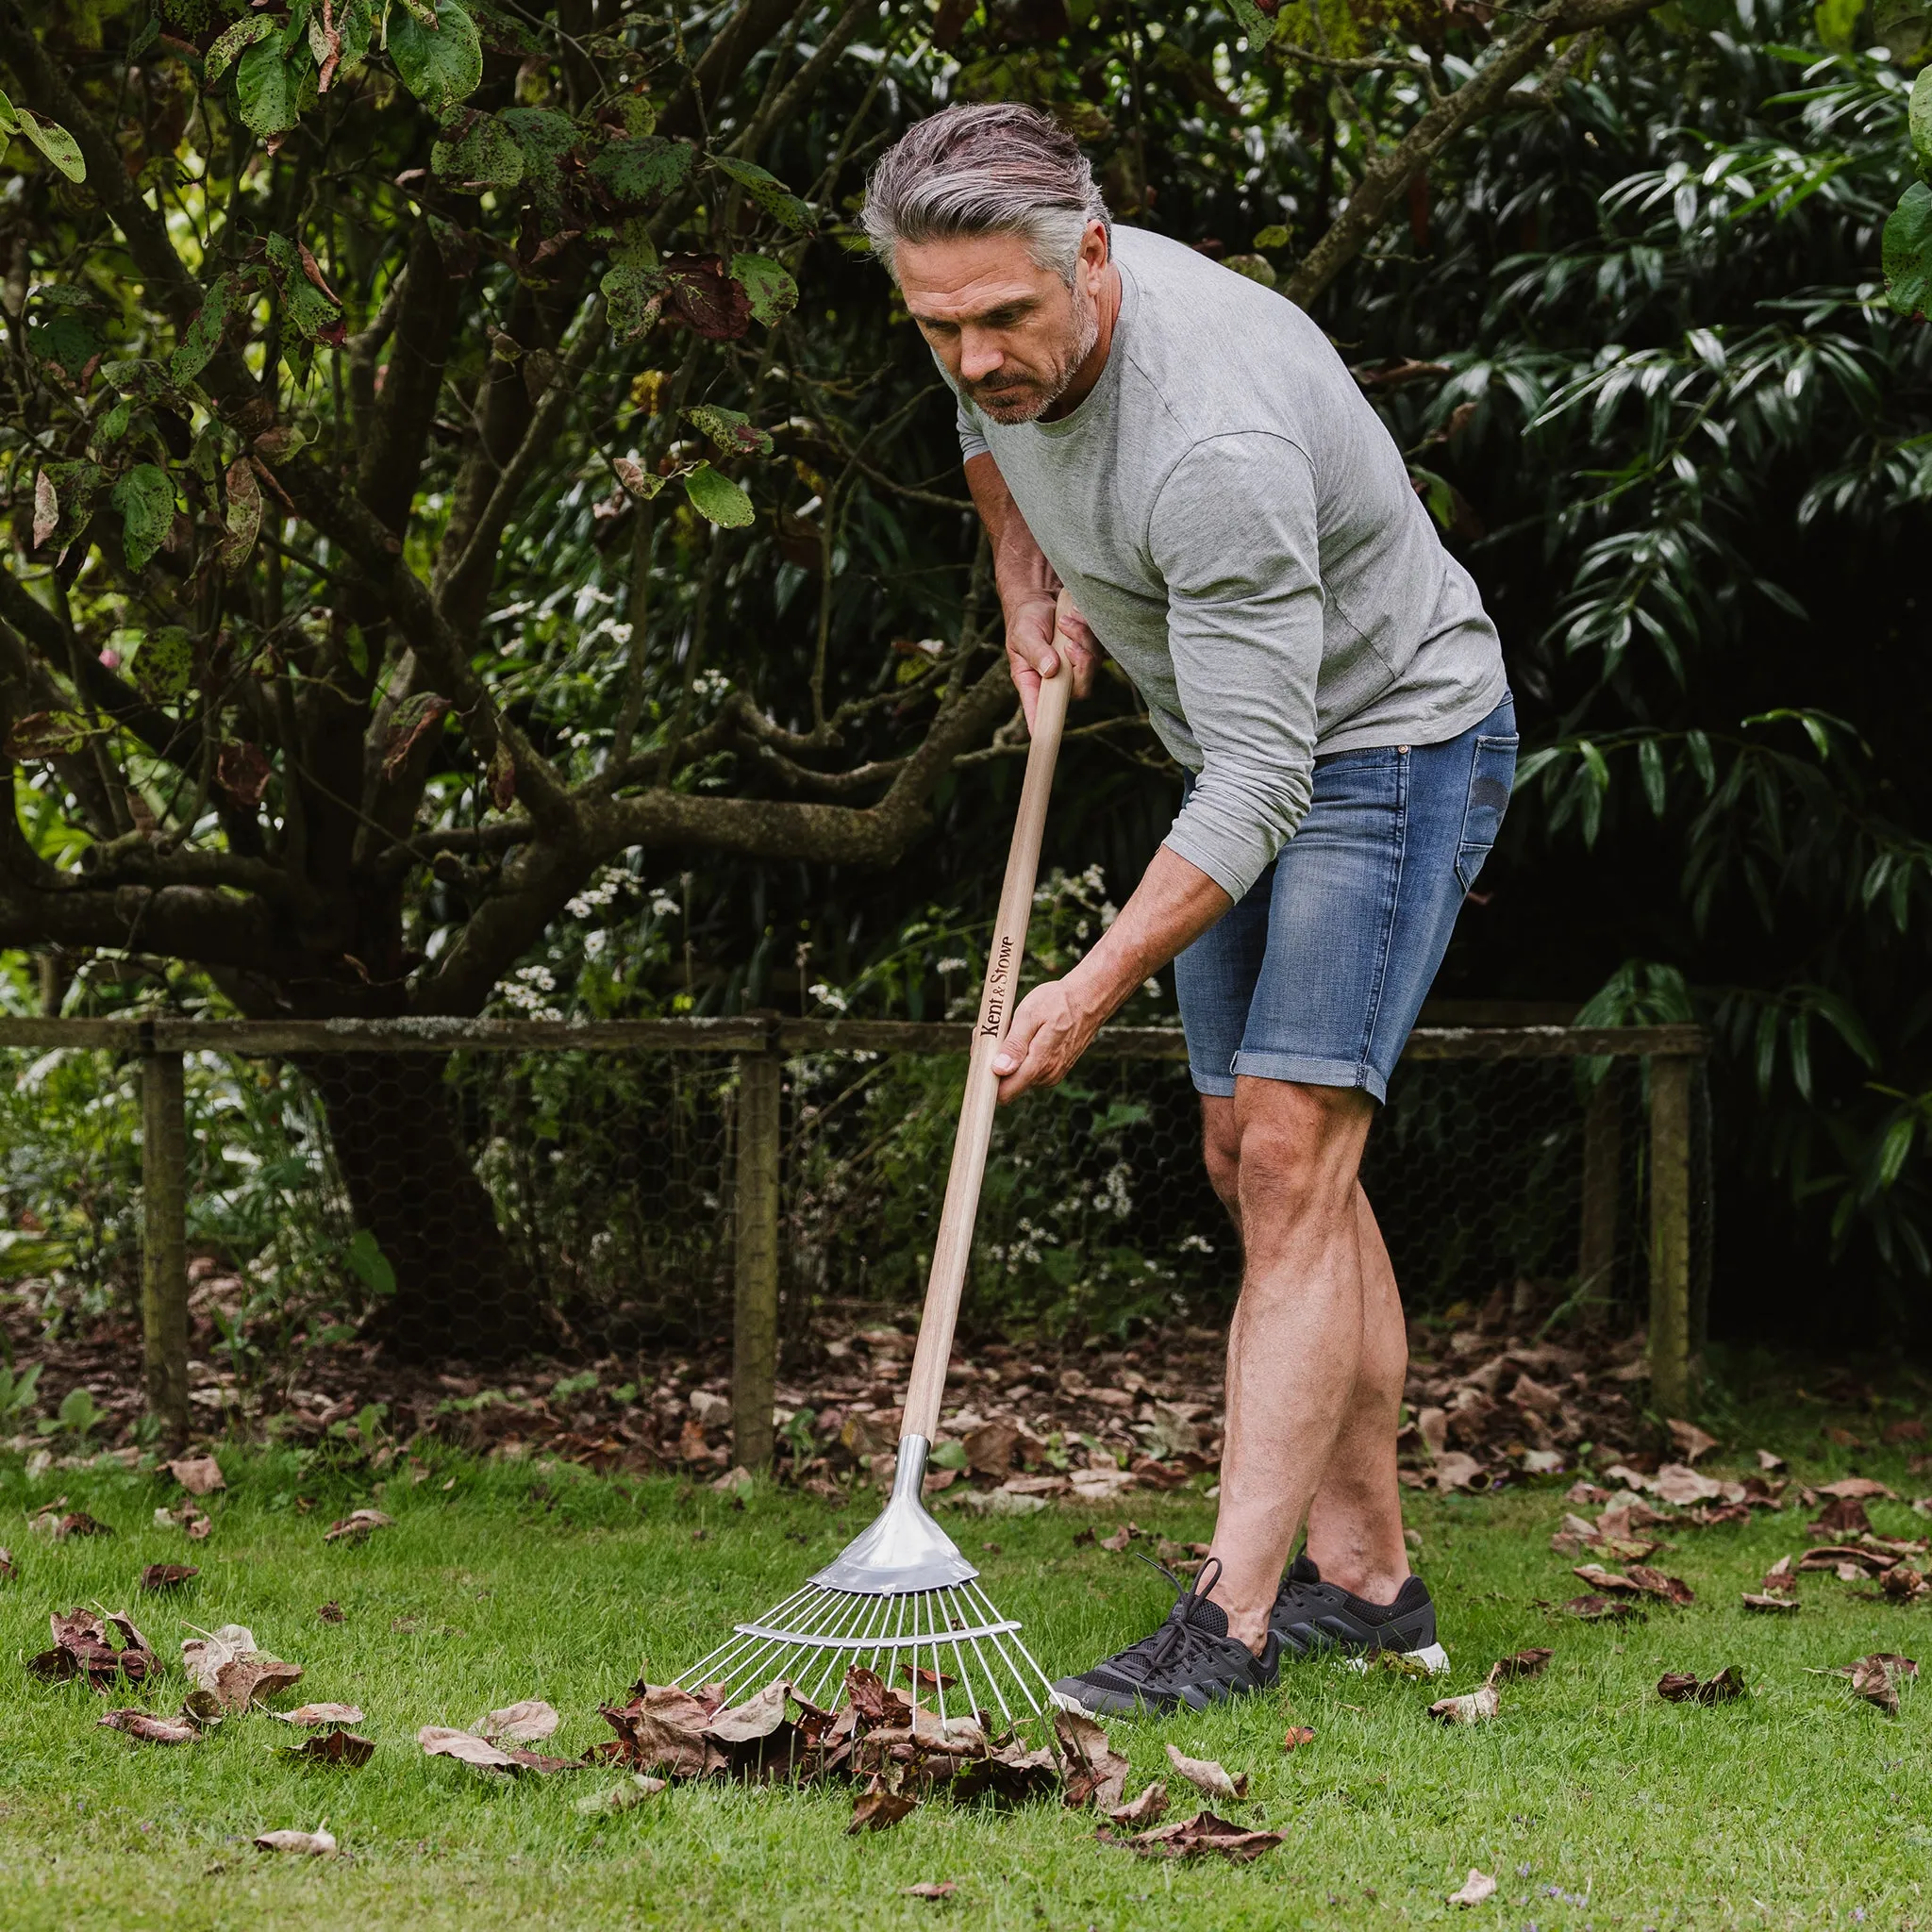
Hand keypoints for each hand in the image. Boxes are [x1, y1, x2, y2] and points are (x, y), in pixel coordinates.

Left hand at [990, 977, 1101, 1102]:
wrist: (1089, 998)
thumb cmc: (1057, 1002)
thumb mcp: (1029, 1015)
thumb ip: (1014, 1045)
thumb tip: (998, 1069)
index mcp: (1038, 1064)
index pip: (1004, 1093)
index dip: (987, 1080)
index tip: (980, 1059)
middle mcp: (1046, 1075)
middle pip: (1008, 1083)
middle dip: (995, 1062)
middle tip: (995, 1032)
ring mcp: (1053, 1074)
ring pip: (1018, 1076)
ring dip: (1009, 1058)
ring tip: (1013, 1029)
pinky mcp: (1056, 1069)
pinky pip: (1030, 1070)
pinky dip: (1022, 1056)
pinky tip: (1025, 1035)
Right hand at [1003, 589, 1097, 733]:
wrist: (1039, 597)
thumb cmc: (1026, 619)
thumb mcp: (1023, 635)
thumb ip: (1035, 652)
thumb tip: (1051, 670)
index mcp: (1034, 682)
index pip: (1040, 711)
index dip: (1043, 726)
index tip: (1042, 737)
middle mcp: (1056, 680)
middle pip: (1080, 690)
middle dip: (1081, 665)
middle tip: (1069, 643)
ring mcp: (1075, 667)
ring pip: (1093, 667)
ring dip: (1082, 640)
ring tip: (1065, 622)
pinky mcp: (1088, 652)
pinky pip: (1099, 648)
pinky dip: (1088, 630)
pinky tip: (1073, 617)